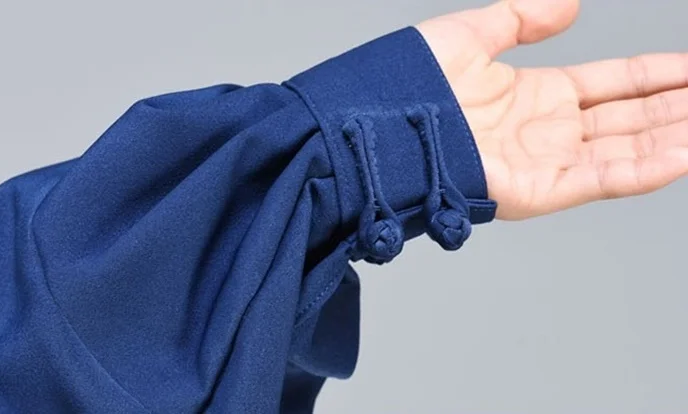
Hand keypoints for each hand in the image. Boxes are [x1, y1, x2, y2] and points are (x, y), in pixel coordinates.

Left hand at [418, 0, 687, 219]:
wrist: (373, 123)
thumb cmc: (408, 84)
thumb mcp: (473, 36)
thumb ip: (522, 17)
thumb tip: (571, 4)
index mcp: (534, 95)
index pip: (611, 83)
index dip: (656, 75)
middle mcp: (545, 131)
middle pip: (628, 118)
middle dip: (676, 107)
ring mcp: (541, 162)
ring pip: (626, 150)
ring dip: (673, 136)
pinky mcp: (532, 190)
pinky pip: (600, 179)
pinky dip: (645, 168)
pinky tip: (684, 152)